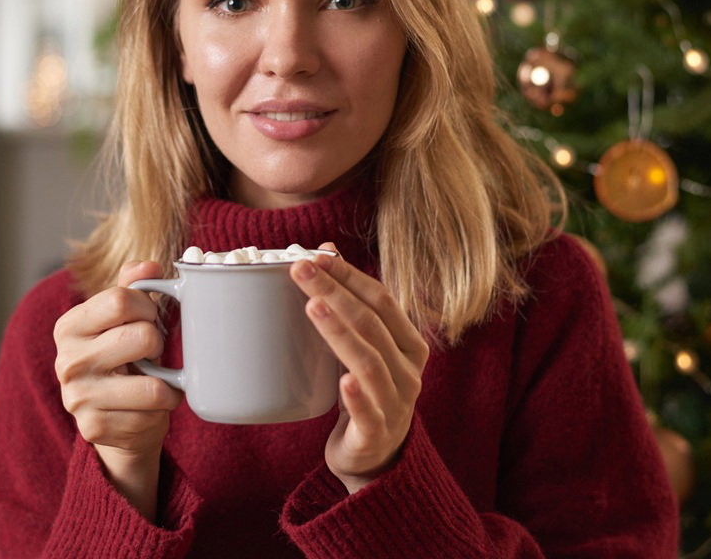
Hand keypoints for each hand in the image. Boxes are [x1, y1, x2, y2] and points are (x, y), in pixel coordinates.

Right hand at [53, 260, 183, 515]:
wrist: (115, 417)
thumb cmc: (123, 356)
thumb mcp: (122, 318)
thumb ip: (132, 287)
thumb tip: (149, 266)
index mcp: (69, 326)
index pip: (120, 300)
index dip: (148, 307)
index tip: (150, 317)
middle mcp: (67, 362)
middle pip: (142, 337)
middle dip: (159, 344)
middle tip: (152, 352)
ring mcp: (78, 398)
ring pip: (153, 385)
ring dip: (167, 384)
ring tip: (157, 380)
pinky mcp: (94, 429)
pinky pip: (151, 415)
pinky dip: (161, 410)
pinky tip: (150, 407)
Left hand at [291, 243, 429, 494]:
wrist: (376, 458)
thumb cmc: (367, 392)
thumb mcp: (364, 347)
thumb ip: (352, 304)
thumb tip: (326, 251)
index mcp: (409, 344)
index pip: (382, 300)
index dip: (350, 275)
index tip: (317, 255)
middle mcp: (408, 371)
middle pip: (372, 324)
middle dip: (336, 292)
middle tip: (301, 269)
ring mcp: (395, 403)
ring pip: (369, 362)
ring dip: (340, 332)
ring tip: (313, 307)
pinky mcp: (376, 434)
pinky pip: (369, 412)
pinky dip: (357, 396)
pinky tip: (342, 381)